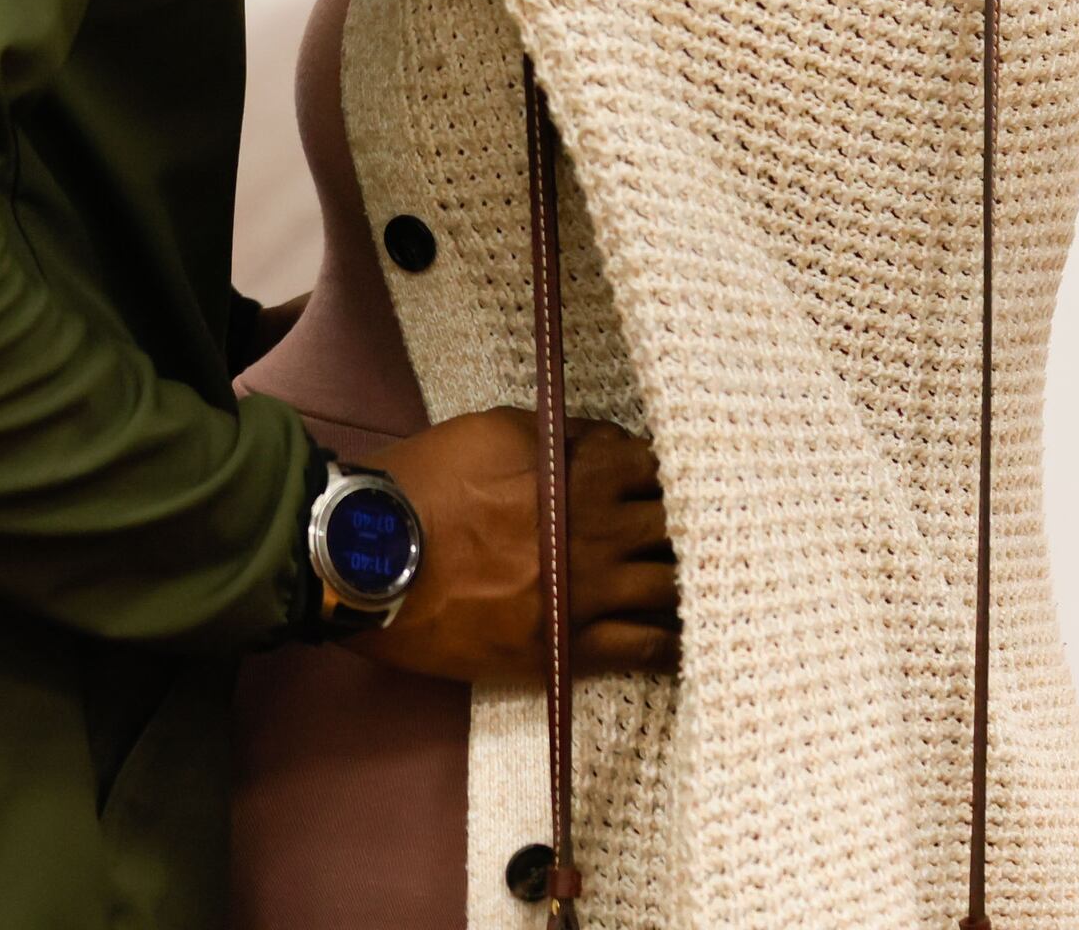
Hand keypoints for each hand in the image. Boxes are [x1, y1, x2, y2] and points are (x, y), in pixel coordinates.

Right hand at [349, 406, 677, 682]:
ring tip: (707, 582)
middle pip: (680, 529)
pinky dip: (671, 642)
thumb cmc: (428, 482)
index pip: (661, 467)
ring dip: (692, 582)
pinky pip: (643, 649)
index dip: (673, 471)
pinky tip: (684, 636)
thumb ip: (564, 435)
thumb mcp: (495, 429)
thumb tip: (609, 444)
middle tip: (705, 531)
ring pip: (672, 590)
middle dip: (695, 526)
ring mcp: (585, 596)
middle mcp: (598, 534)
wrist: (371, 557)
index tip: (680, 479)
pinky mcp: (564, 647)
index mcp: (583, 474)